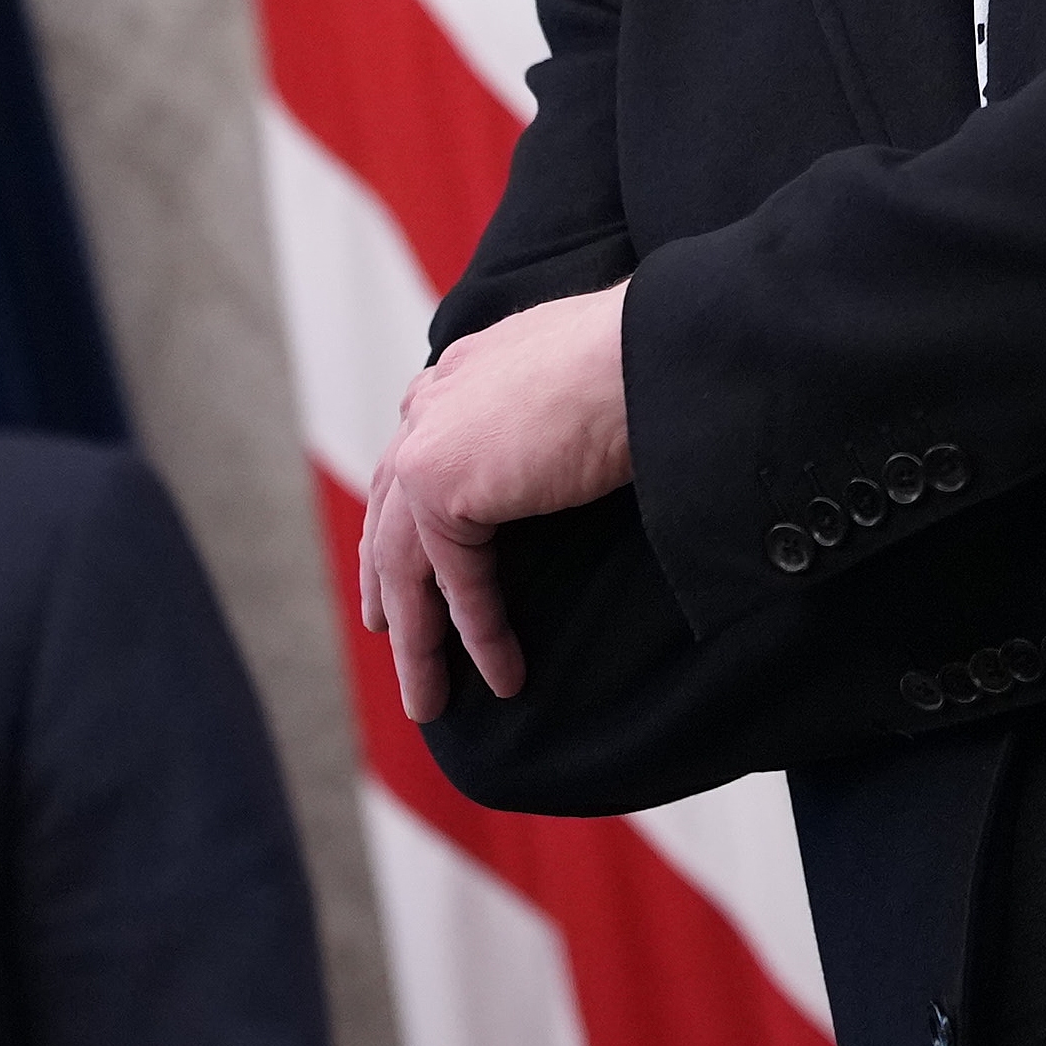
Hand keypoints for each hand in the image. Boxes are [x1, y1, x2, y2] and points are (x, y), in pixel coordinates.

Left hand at [358, 281, 632, 722]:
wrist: (656, 346)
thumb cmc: (654, 359)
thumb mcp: (589, 383)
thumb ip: (554, 415)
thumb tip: (578, 450)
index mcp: (469, 369)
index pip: (422, 452)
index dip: (411, 514)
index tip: (410, 559)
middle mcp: (436, 399)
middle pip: (394, 512)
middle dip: (388, 581)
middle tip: (390, 631)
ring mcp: (429, 439)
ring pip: (406, 562)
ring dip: (421, 639)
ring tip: (431, 698)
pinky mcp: (441, 484)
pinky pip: (453, 581)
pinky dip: (478, 634)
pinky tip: (503, 674)